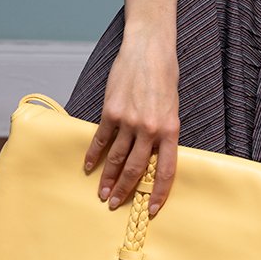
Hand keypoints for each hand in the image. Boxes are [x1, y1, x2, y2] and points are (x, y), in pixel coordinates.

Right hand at [84, 42, 179, 216]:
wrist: (149, 50)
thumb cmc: (164, 76)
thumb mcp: (172, 107)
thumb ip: (163, 132)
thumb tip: (152, 156)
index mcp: (170, 130)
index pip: (166, 171)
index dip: (158, 193)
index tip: (150, 209)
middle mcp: (150, 129)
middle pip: (136, 169)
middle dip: (125, 191)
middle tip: (115, 205)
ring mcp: (129, 121)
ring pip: (116, 158)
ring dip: (107, 178)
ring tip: (102, 193)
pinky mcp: (111, 111)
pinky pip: (101, 139)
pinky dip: (93, 155)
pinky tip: (88, 167)